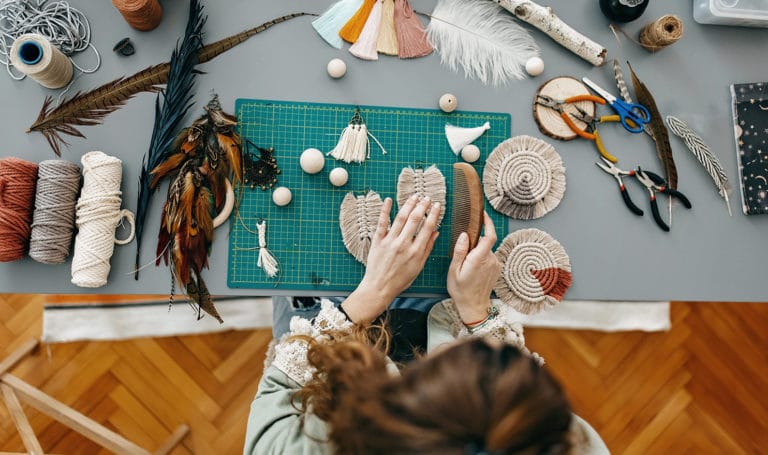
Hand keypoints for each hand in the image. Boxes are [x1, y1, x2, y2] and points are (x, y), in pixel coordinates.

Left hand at [341, 195, 440, 322]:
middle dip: (422, 206)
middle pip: (415, 220)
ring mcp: (390, 242)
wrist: (379, 287)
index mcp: (416, 251)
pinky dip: (385, 210)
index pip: (427, 228)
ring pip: (400, 218)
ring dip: (408, 205)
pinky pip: (382, 223)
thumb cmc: (400, 279)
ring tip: (414, 197)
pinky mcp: (378, 241)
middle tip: (427, 198)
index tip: (437, 205)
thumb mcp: (418, 266)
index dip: (433, 214)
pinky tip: (388, 200)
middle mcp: (403, 244)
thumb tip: (436, 233)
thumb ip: (427, 248)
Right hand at [447, 212, 500, 323]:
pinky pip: (489, 256)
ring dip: (477, 251)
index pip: (489, 236)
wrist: (474, 306)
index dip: (488, 223)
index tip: (483, 214)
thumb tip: (464, 235)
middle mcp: (490, 260)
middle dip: (475, 241)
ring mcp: (495, 264)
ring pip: (486, 249)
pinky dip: (481, 257)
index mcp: (479, 259)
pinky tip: (473, 268)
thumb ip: (460, 251)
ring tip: (466, 264)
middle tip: (463, 251)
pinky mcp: (497, 268)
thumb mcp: (454, 270)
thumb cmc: (461, 290)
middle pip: (485, 242)